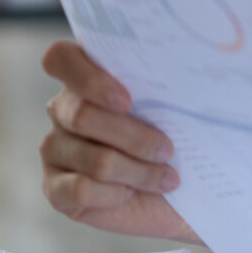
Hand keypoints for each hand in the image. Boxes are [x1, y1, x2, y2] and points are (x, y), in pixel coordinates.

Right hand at [40, 40, 199, 244]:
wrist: (181, 194)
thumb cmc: (179, 141)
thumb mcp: (182, 107)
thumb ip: (172, 84)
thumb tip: (197, 66)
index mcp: (87, 79)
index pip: (62, 58)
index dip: (88, 78)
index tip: (127, 100)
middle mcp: (64, 110)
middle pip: (82, 115)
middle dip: (134, 136)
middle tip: (167, 149)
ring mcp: (55, 150)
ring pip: (94, 159)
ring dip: (138, 171)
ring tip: (166, 178)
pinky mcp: (55, 189)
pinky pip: (81, 190)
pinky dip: (115, 194)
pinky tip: (132, 192)